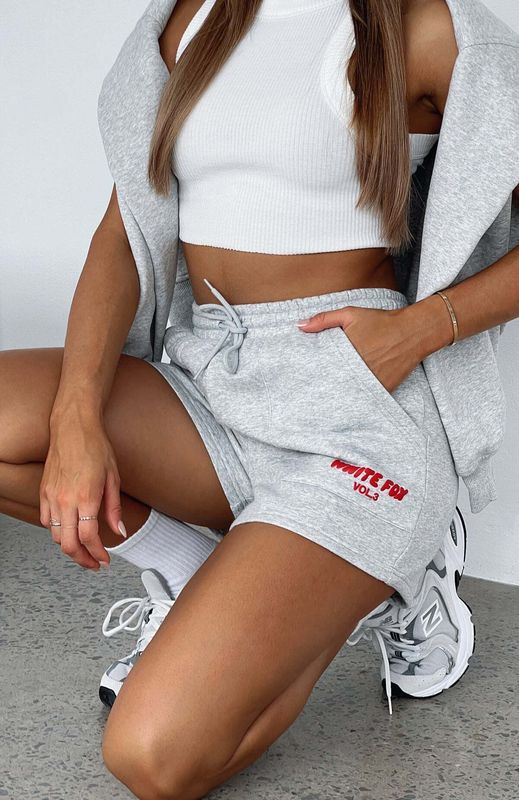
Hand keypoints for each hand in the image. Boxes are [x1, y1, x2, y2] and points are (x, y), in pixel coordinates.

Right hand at [40, 411, 125, 569]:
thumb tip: (120, 530)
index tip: (105, 559)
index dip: (98, 554)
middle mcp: (66, 500)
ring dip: (69, 547)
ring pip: (55, 536)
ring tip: (83, 549)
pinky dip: (57, 531)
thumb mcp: (113, 478)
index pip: (89, 537)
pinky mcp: (44, 492)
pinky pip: (46, 521)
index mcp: (86, 497)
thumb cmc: (95, 447)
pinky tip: (68, 530)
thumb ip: (114, 508)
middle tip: (93, 563)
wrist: (73, 427)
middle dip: (82, 559)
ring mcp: (52, 496)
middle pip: (69, 544)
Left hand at [296, 304, 423, 392]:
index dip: (313, 377)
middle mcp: (357, 370)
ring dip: (339, 395)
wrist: (413, 331)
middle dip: (323, 389)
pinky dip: (357, 398)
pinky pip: (366, 398)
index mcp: (346, 354)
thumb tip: (299, 326)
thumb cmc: (381, 321)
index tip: (304, 382)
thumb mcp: (350, 314)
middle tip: (308, 398)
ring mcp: (371, 381)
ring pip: (349, 393)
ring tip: (325, 404)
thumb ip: (324, 320)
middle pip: (334, 385)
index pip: (323, 371)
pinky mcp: (384, 388)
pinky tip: (349, 401)